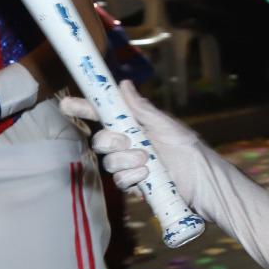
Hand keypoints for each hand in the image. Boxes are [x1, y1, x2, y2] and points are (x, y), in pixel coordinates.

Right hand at [60, 80, 206, 203]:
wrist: (201, 180)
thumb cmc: (187, 148)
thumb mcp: (165, 125)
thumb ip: (142, 109)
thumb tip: (123, 84)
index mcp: (134, 125)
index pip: (103, 115)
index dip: (84, 109)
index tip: (68, 105)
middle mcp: (128, 144)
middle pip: (100, 141)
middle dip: (108, 141)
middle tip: (127, 141)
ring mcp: (130, 165)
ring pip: (108, 162)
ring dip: (124, 160)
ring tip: (146, 160)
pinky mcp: (134, 184)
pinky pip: (120, 180)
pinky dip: (130, 177)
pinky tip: (145, 175)